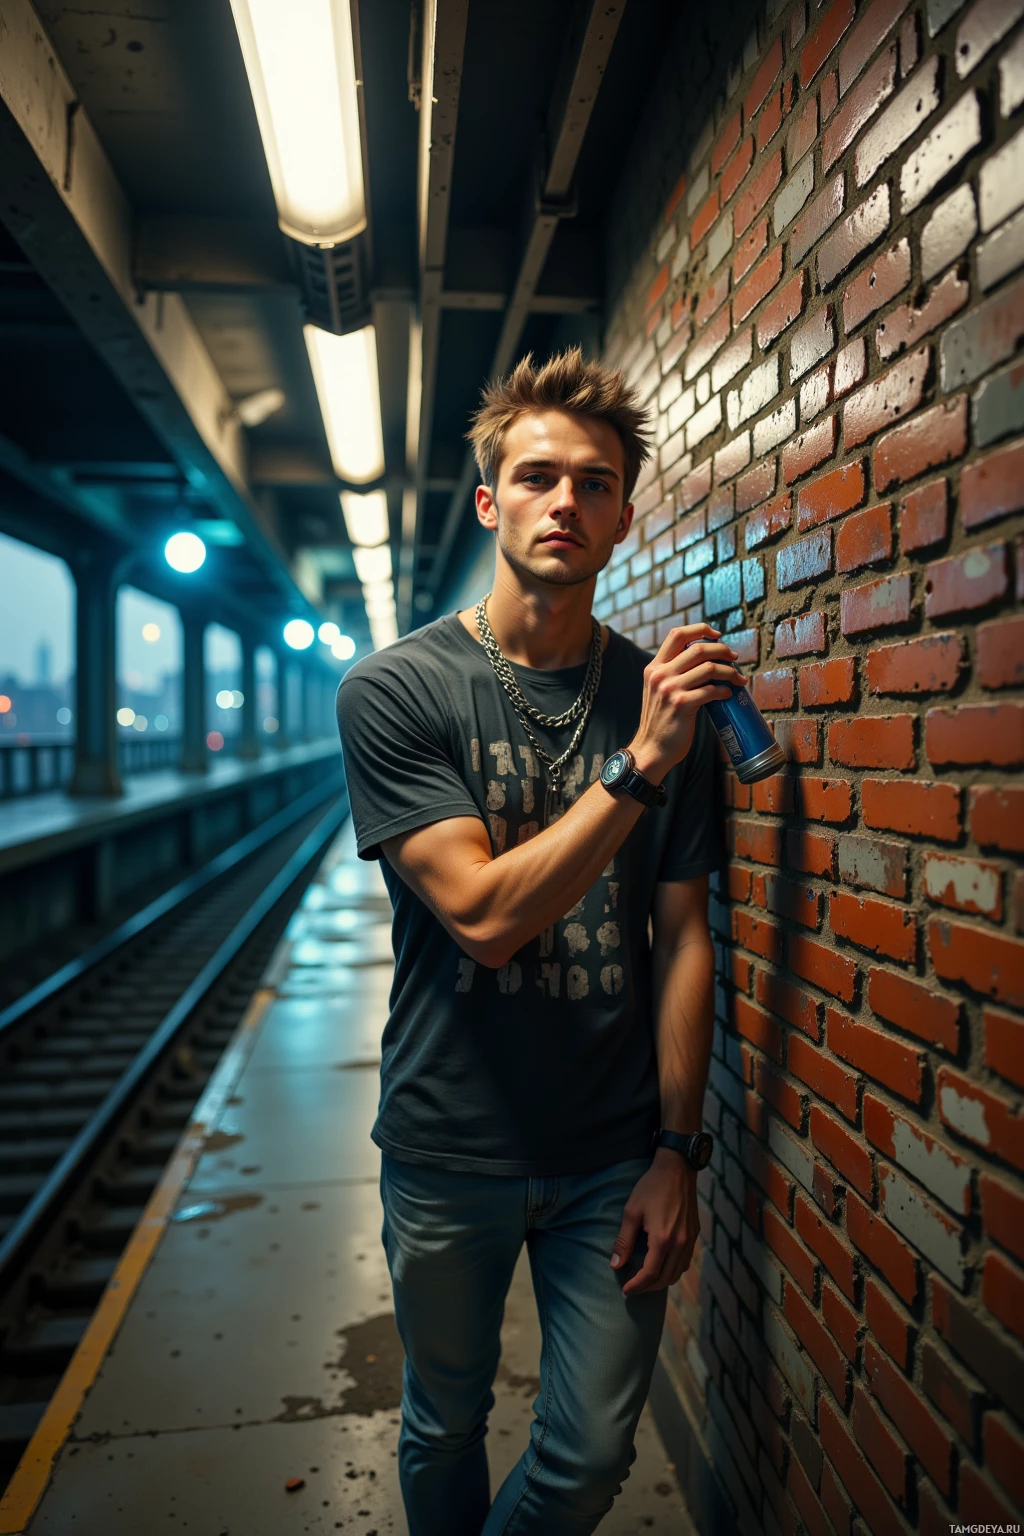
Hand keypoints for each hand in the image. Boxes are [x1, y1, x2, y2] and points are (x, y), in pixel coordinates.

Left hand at [610, 1149, 699, 1295]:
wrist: (677, 1168)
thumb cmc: (651, 1187)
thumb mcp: (631, 1212)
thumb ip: (623, 1241)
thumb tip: (615, 1265)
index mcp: (663, 1239)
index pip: (650, 1273)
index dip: (637, 1285)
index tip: (625, 1290)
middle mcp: (680, 1243)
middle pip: (665, 1278)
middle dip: (648, 1287)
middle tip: (632, 1288)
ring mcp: (690, 1239)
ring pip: (677, 1272)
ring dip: (661, 1281)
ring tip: (645, 1281)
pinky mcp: (694, 1234)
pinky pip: (685, 1262)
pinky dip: (673, 1270)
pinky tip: (662, 1266)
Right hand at [629, 623, 746, 780]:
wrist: (651, 749)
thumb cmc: (660, 721)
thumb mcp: (657, 691)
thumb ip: (672, 674)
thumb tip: (704, 662)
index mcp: (654, 667)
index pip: (677, 634)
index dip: (700, 630)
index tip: (717, 635)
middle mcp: (660, 675)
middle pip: (698, 648)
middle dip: (722, 650)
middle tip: (734, 658)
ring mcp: (670, 689)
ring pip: (709, 668)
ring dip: (730, 672)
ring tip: (738, 679)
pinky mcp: (682, 705)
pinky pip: (711, 690)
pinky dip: (725, 691)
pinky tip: (729, 694)